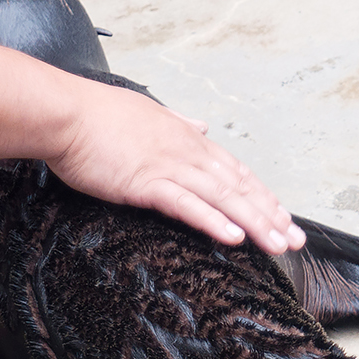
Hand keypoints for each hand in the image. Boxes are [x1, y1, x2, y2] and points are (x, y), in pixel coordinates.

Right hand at [44, 77, 303, 253]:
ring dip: (254, 222)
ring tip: (277, 244)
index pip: (235, 171)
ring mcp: (169, 166)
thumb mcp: (147, 113)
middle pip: (239, 186)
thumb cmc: (97, 117)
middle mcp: (187, 151)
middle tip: (295, 240)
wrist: (63, 113)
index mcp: (188, 138)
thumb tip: (202, 124)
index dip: (262, 196)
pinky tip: (234, 237)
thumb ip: (178, 122)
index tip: (283, 217)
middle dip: (271, 215)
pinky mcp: (146, 182)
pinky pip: (187, 204)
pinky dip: (213, 221)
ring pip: (223, 197)